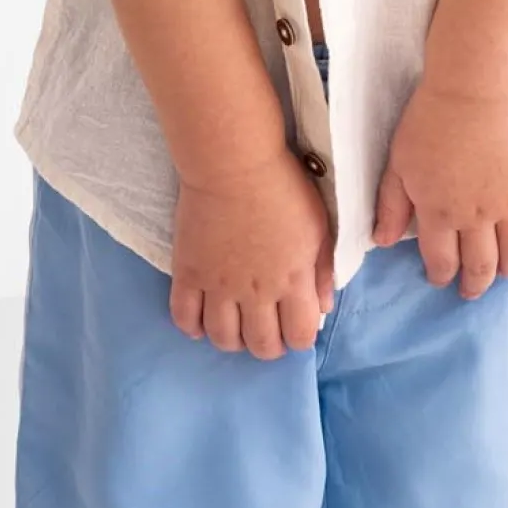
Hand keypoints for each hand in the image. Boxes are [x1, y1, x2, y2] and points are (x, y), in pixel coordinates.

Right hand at [170, 147, 335, 359]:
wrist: (233, 161)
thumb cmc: (283, 186)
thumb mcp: (319, 226)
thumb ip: (322, 270)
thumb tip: (323, 307)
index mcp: (293, 280)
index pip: (300, 337)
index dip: (299, 339)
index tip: (295, 326)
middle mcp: (256, 292)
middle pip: (261, 346)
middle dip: (267, 346)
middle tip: (266, 328)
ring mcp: (218, 285)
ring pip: (222, 339)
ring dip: (232, 340)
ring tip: (235, 325)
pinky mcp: (189, 273)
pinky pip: (184, 317)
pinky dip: (192, 327)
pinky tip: (202, 320)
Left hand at [372, 81, 507, 297]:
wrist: (475, 91)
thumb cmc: (431, 120)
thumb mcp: (398, 163)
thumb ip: (391, 205)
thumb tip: (383, 241)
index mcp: (439, 213)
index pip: (441, 260)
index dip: (441, 274)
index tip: (441, 278)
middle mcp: (476, 218)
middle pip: (480, 265)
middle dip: (475, 284)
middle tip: (472, 290)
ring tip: (505, 273)